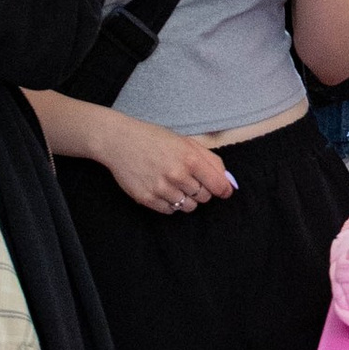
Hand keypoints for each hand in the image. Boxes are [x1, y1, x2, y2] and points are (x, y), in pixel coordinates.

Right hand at [96, 114, 238, 215]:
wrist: (120, 142)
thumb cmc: (155, 139)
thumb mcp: (186, 142)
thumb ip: (211, 161)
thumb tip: (228, 182)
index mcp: (190, 159)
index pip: (218, 186)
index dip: (223, 190)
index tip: (222, 191)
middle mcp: (177, 175)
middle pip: (204, 197)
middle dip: (201, 190)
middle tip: (189, 179)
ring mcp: (161, 188)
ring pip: (188, 207)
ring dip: (186, 198)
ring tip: (174, 183)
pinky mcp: (147, 198)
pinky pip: (170, 210)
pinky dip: (171, 203)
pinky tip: (163, 189)